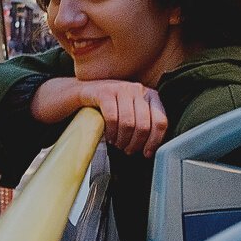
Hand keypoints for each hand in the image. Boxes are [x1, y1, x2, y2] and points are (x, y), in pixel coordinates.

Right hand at [33, 77, 168, 157]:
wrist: (79, 93)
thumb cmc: (107, 107)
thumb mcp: (130, 113)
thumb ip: (143, 123)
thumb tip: (153, 147)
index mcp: (149, 95)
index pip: (161, 121)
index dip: (155, 141)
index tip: (147, 152)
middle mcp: (137, 88)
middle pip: (145, 125)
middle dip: (136, 143)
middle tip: (127, 150)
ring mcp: (121, 88)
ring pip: (129, 123)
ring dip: (122, 140)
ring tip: (117, 144)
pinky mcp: (104, 91)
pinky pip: (112, 117)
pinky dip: (111, 132)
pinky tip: (108, 136)